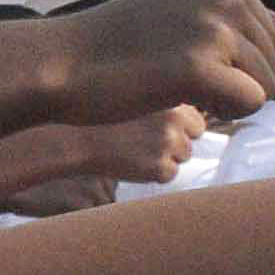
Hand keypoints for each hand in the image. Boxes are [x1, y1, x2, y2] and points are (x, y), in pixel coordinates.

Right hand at [52, 0, 274, 125]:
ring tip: (173, 84)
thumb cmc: (117, 44)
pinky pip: (248, 104)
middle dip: (233, 81)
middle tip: (174, 74)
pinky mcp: (200, 66)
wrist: (61, 63)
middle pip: (273, 62)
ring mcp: (212, 28)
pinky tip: (179, 98)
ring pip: (265, 87)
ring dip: (226, 100)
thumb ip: (242, 20)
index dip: (233, 61)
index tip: (182, 54)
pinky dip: (221, 113)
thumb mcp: (184, 14)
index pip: (272, 36)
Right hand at [74, 103, 203, 185]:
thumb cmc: (104, 119)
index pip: (196, 121)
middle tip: (144, 142)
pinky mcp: (161, 167)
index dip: (179, 128)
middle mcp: (176, 120)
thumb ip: (166, 107)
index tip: (158, 129)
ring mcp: (170, 144)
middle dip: (174, 144)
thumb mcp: (139, 100)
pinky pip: (168, 175)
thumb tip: (193, 124)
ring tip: (133, 150)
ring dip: (162, 159)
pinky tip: (130, 162)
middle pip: (191, 141)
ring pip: (181, 158)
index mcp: (173, 99)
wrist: (77, 139)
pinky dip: (152, 174)